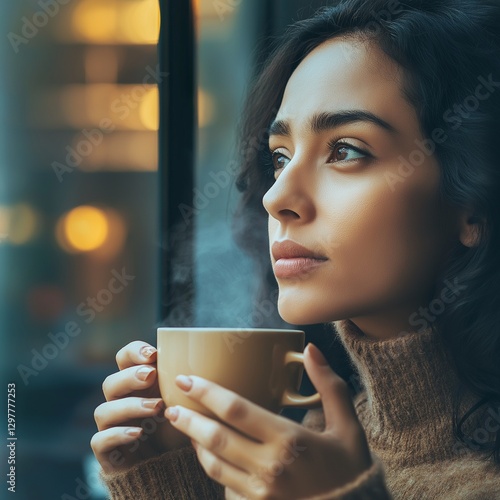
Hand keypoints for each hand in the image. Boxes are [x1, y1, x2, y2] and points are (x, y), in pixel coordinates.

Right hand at [91, 341, 189, 472]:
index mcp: (138, 383)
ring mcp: (112, 427)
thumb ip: (192, 381)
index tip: (154, 354)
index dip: (134, 352)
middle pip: (111, 382)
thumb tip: (218, 358)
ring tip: (157, 407)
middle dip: (131, 376)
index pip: (124, 358)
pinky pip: (100, 440)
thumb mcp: (189, 401)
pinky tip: (138, 433)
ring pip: (104, 410)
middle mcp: (121, 402)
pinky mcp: (108, 452)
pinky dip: (118, 434)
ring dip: (130, 406)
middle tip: (153, 375)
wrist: (172, 469)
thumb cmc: (181, 428)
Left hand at [164, 343, 371, 498]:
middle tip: (170, 403)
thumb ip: (329, 385)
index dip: (206, 392)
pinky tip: (205, 451)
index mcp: (290, 440)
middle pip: (216, 437)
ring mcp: (261, 492)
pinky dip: (210, 464)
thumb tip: (310, 349)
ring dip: (194, 442)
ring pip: (214, 464)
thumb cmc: (350, 469)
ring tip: (181, 423)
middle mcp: (270, 467)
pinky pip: (224, 484)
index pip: (236, 410)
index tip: (186, 379)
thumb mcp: (348, 425)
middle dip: (188, 418)